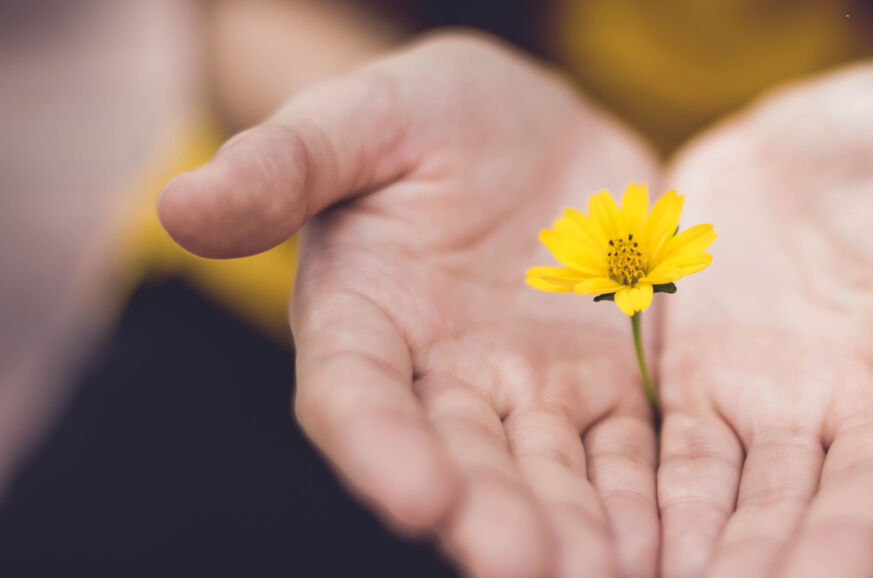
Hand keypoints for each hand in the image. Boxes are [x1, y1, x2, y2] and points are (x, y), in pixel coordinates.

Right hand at [160, 32, 661, 577]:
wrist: (529, 125)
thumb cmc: (426, 115)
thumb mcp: (362, 117)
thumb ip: (286, 162)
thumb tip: (181, 203)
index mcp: (362, 320)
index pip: (358, 398)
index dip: (382, 451)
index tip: (418, 501)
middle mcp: (439, 378)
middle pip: (462, 460)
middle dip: (492, 518)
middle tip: (527, 570)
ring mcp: (526, 390)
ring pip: (548, 474)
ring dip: (572, 531)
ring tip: (602, 577)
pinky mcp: (602, 385)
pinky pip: (623, 451)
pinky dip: (639, 500)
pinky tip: (659, 547)